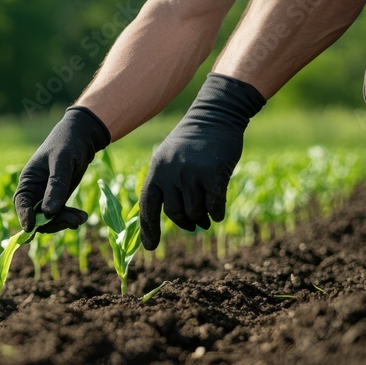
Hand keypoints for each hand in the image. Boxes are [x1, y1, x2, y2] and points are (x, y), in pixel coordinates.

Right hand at [15, 106, 110, 232]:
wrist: (82, 138)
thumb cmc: (67, 143)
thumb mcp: (62, 161)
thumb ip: (56, 185)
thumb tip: (48, 212)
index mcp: (29, 180)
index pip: (21, 203)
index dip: (24, 216)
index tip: (31, 228)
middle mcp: (35, 191)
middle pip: (36, 216)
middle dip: (52, 222)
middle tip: (72, 221)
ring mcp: (47, 197)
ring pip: (50, 219)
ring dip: (64, 222)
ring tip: (80, 219)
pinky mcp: (60, 199)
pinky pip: (61, 215)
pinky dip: (71, 218)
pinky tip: (82, 216)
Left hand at [139, 74, 265, 249]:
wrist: (214, 116)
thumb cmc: (191, 142)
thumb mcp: (168, 158)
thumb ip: (164, 184)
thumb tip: (170, 217)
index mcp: (156, 170)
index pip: (147, 206)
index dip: (148, 229)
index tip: (151, 248)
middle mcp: (170, 173)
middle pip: (174, 213)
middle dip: (184, 223)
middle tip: (193, 225)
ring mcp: (192, 173)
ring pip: (195, 212)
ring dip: (201, 219)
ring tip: (206, 218)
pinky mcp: (213, 173)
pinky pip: (214, 205)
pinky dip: (216, 213)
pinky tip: (217, 214)